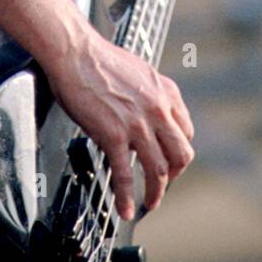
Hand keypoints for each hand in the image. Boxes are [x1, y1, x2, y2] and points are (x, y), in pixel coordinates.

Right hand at [45, 27, 194, 220]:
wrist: (75, 53)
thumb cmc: (99, 59)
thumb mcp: (140, 72)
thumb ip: (150, 95)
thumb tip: (146, 110)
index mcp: (166, 92)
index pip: (185, 132)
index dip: (178, 152)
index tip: (170, 161)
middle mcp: (158, 110)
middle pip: (180, 155)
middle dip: (174, 175)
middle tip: (163, 184)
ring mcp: (138, 125)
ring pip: (158, 170)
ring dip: (156, 192)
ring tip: (150, 203)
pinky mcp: (114, 135)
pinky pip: (124, 175)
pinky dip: (126, 196)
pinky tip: (125, 208)